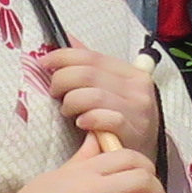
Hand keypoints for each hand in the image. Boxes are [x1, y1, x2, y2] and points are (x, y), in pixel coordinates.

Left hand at [34, 43, 159, 149]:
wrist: (147, 153)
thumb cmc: (124, 120)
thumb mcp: (113, 90)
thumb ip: (92, 66)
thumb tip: (68, 39)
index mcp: (130, 72)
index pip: (91, 56)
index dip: (63, 56)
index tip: (44, 63)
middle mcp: (137, 87)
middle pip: (88, 74)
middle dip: (62, 81)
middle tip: (54, 92)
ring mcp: (137, 109)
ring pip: (93, 95)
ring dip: (71, 102)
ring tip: (67, 111)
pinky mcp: (134, 130)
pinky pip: (106, 118)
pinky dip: (89, 118)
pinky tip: (82, 123)